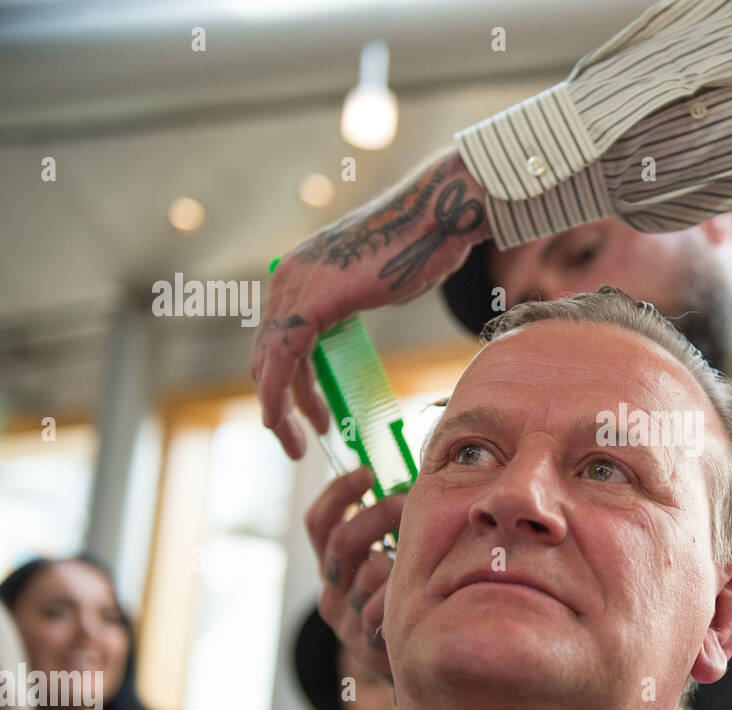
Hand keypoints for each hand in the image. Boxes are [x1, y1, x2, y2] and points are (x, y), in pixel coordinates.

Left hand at [252, 147, 490, 457]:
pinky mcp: (311, 302)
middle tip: (298, 440)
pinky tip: (284, 423)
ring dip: (278, 410)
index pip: (279, 339)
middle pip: (267, 355)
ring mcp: (296, 288)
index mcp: (300, 273)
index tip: (309, 415)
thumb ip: (349, 304)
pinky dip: (279, 395)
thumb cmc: (421, 245)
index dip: (288, 383)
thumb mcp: (374, 282)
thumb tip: (349, 327)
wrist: (437, 216)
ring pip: (269, 363)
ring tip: (298, 445)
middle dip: (280, 403)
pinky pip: (284, 360)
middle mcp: (288, 278)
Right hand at [305, 467, 405, 676]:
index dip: (338, 493)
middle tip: (407, 504)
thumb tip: (412, 476)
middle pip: (341, 542)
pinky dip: (400, 598)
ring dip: (396, 561)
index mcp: (334, 562)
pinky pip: (380, 613)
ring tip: (421, 558)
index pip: (320, 522)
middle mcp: (332, 590)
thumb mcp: (396, 556)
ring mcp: (345, 620)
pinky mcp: (365, 647)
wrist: (415, 659)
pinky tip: (419, 593)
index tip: (367, 472)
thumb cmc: (410, 594)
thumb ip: (394, 524)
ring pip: (366, 576)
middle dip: (377, 516)